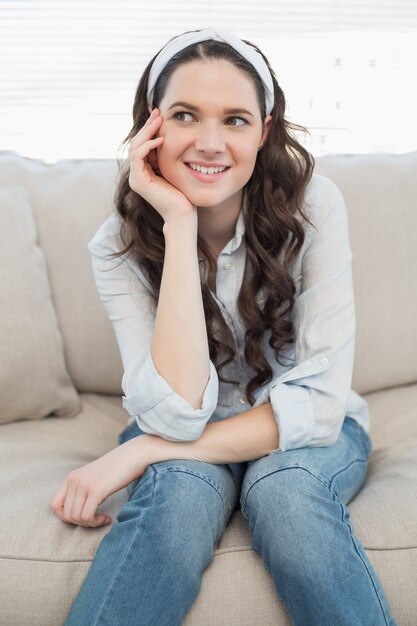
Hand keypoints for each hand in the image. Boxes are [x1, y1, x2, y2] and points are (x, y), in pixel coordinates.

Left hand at [49, 437, 151, 527]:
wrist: (134, 455)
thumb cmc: (118, 468)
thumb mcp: (94, 477)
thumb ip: (83, 489)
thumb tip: (77, 513)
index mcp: (72, 477)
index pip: (54, 504)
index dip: (65, 516)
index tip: (82, 517)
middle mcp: (74, 480)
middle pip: (66, 515)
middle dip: (81, 523)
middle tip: (96, 520)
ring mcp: (84, 484)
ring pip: (76, 517)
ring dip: (90, 523)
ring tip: (102, 518)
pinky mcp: (96, 490)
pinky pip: (87, 516)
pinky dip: (96, 522)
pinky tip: (107, 518)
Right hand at [128, 108, 195, 223]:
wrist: (182, 214)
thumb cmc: (183, 194)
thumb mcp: (174, 169)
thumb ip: (168, 155)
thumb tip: (170, 136)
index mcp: (144, 171)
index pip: (142, 144)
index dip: (149, 128)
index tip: (159, 115)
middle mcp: (137, 174)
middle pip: (137, 143)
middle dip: (147, 126)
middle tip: (158, 112)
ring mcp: (136, 178)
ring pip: (135, 148)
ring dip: (147, 132)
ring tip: (159, 121)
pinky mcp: (139, 182)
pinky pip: (138, 157)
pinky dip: (148, 146)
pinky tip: (161, 139)